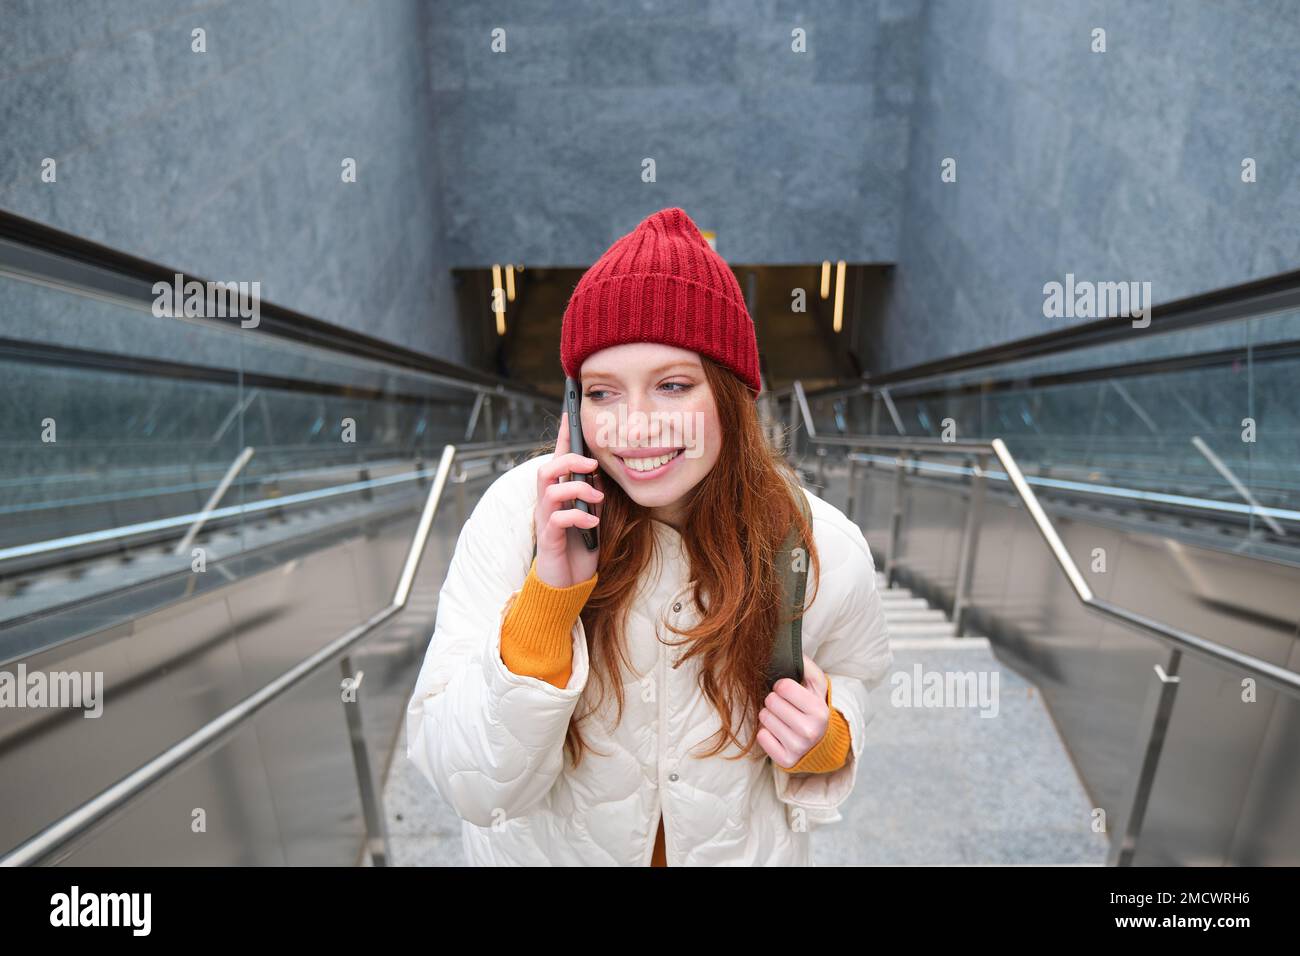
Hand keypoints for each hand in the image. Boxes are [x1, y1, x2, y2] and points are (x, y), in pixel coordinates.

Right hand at [533, 409, 602, 587]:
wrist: (569, 583)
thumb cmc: (580, 546)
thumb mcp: (592, 514)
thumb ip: (592, 492)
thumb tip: (598, 471)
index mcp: (559, 494)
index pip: (558, 458)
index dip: (563, 435)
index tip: (570, 411)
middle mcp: (548, 504)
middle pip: (547, 469)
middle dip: (569, 460)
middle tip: (592, 464)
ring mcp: (546, 520)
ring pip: (549, 489)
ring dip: (578, 488)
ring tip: (597, 499)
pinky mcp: (548, 539)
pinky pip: (557, 519)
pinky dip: (578, 516)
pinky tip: (592, 522)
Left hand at [757, 655, 828, 768]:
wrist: (822, 744)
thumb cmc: (814, 709)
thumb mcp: (817, 687)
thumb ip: (806, 666)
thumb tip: (792, 649)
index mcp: (819, 711)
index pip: (782, 687)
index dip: (781, 686)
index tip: (787, 691)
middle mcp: (810, 731)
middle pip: (770, 702)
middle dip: (774, 700)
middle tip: (784, 706)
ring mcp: (797, 748)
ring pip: (763, 718)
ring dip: (769, 716)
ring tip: (782, 719)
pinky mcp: (785, 760)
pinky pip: (761, 737)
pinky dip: (766, 732)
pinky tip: (778, 733)